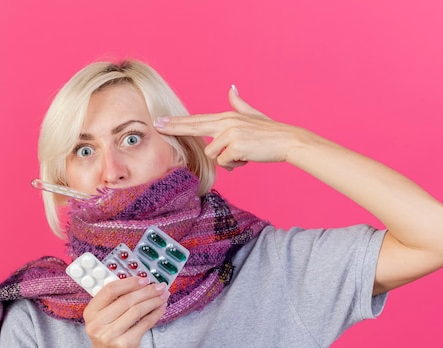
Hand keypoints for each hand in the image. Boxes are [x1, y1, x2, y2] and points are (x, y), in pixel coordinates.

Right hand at [83, 277, 168, 347]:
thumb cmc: (109, 339)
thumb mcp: (103, 320)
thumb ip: (114, 302)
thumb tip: (140, 283)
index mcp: (90, 313)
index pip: (109, 290)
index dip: (128, 282)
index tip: (143, 278)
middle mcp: (97, 325)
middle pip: (126, 300)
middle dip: (146, 291)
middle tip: (159, 286)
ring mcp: (111, 336)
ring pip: (137, 311)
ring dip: (153, 301)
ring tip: (163, 295)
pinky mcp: (126, 345)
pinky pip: (144, 324)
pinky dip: (155, 313)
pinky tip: (161, 308)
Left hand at [154, 86, 304, 170]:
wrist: (287, 141)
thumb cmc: (269, 132)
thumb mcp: (252, 115)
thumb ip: (238, 103)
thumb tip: (232, 88)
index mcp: (226, 117)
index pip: (196, 120)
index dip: (177, 122)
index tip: (160, 121)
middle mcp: (226, 122)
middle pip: (194, 127)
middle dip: (174, 127)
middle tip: (156, 126)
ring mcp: (230, 133)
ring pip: (213, 154)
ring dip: (227, 159)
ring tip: (242, 154)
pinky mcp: (235, 146)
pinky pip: (225, 162)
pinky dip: (236, 164)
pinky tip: (247, 157)